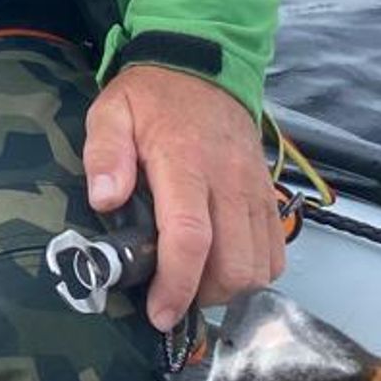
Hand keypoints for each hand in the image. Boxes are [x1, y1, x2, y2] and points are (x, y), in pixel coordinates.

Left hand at [83, 65, 284, 330]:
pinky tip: (224, 265)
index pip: (190, 235)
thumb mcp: (111, 111)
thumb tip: (103, 200)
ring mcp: (254, 189)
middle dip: (203, 295)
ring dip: (230, 289)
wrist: (201, 67)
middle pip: (234, 264)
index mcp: (183, 160)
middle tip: (173, 294)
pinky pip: (276, 252)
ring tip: (196, 282)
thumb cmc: (150, 96)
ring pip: (260, 267)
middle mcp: (228, 180)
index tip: (159, 313)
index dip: (176, 283)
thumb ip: (104, 154)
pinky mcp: (269, 195)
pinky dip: (254, 273)